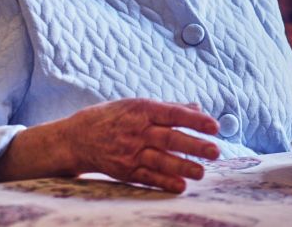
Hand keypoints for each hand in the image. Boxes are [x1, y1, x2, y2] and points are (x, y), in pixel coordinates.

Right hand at [58, 98, 220, 192]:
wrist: (76, 138)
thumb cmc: (114, 117)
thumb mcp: (138, 105)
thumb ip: (169, 108)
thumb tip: (198, 107)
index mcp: (143, 110)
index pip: (174, 114)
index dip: (195, 120)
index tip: (215, 127)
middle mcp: (136, 131)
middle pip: (169, 139)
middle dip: (194, 146)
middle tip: (215, 151)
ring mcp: (129, 152)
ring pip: (160, 160)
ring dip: (182, 167)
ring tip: (202, 172)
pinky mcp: (124, 171)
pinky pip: (146, 177)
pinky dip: (163, 183)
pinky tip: (180, 186)